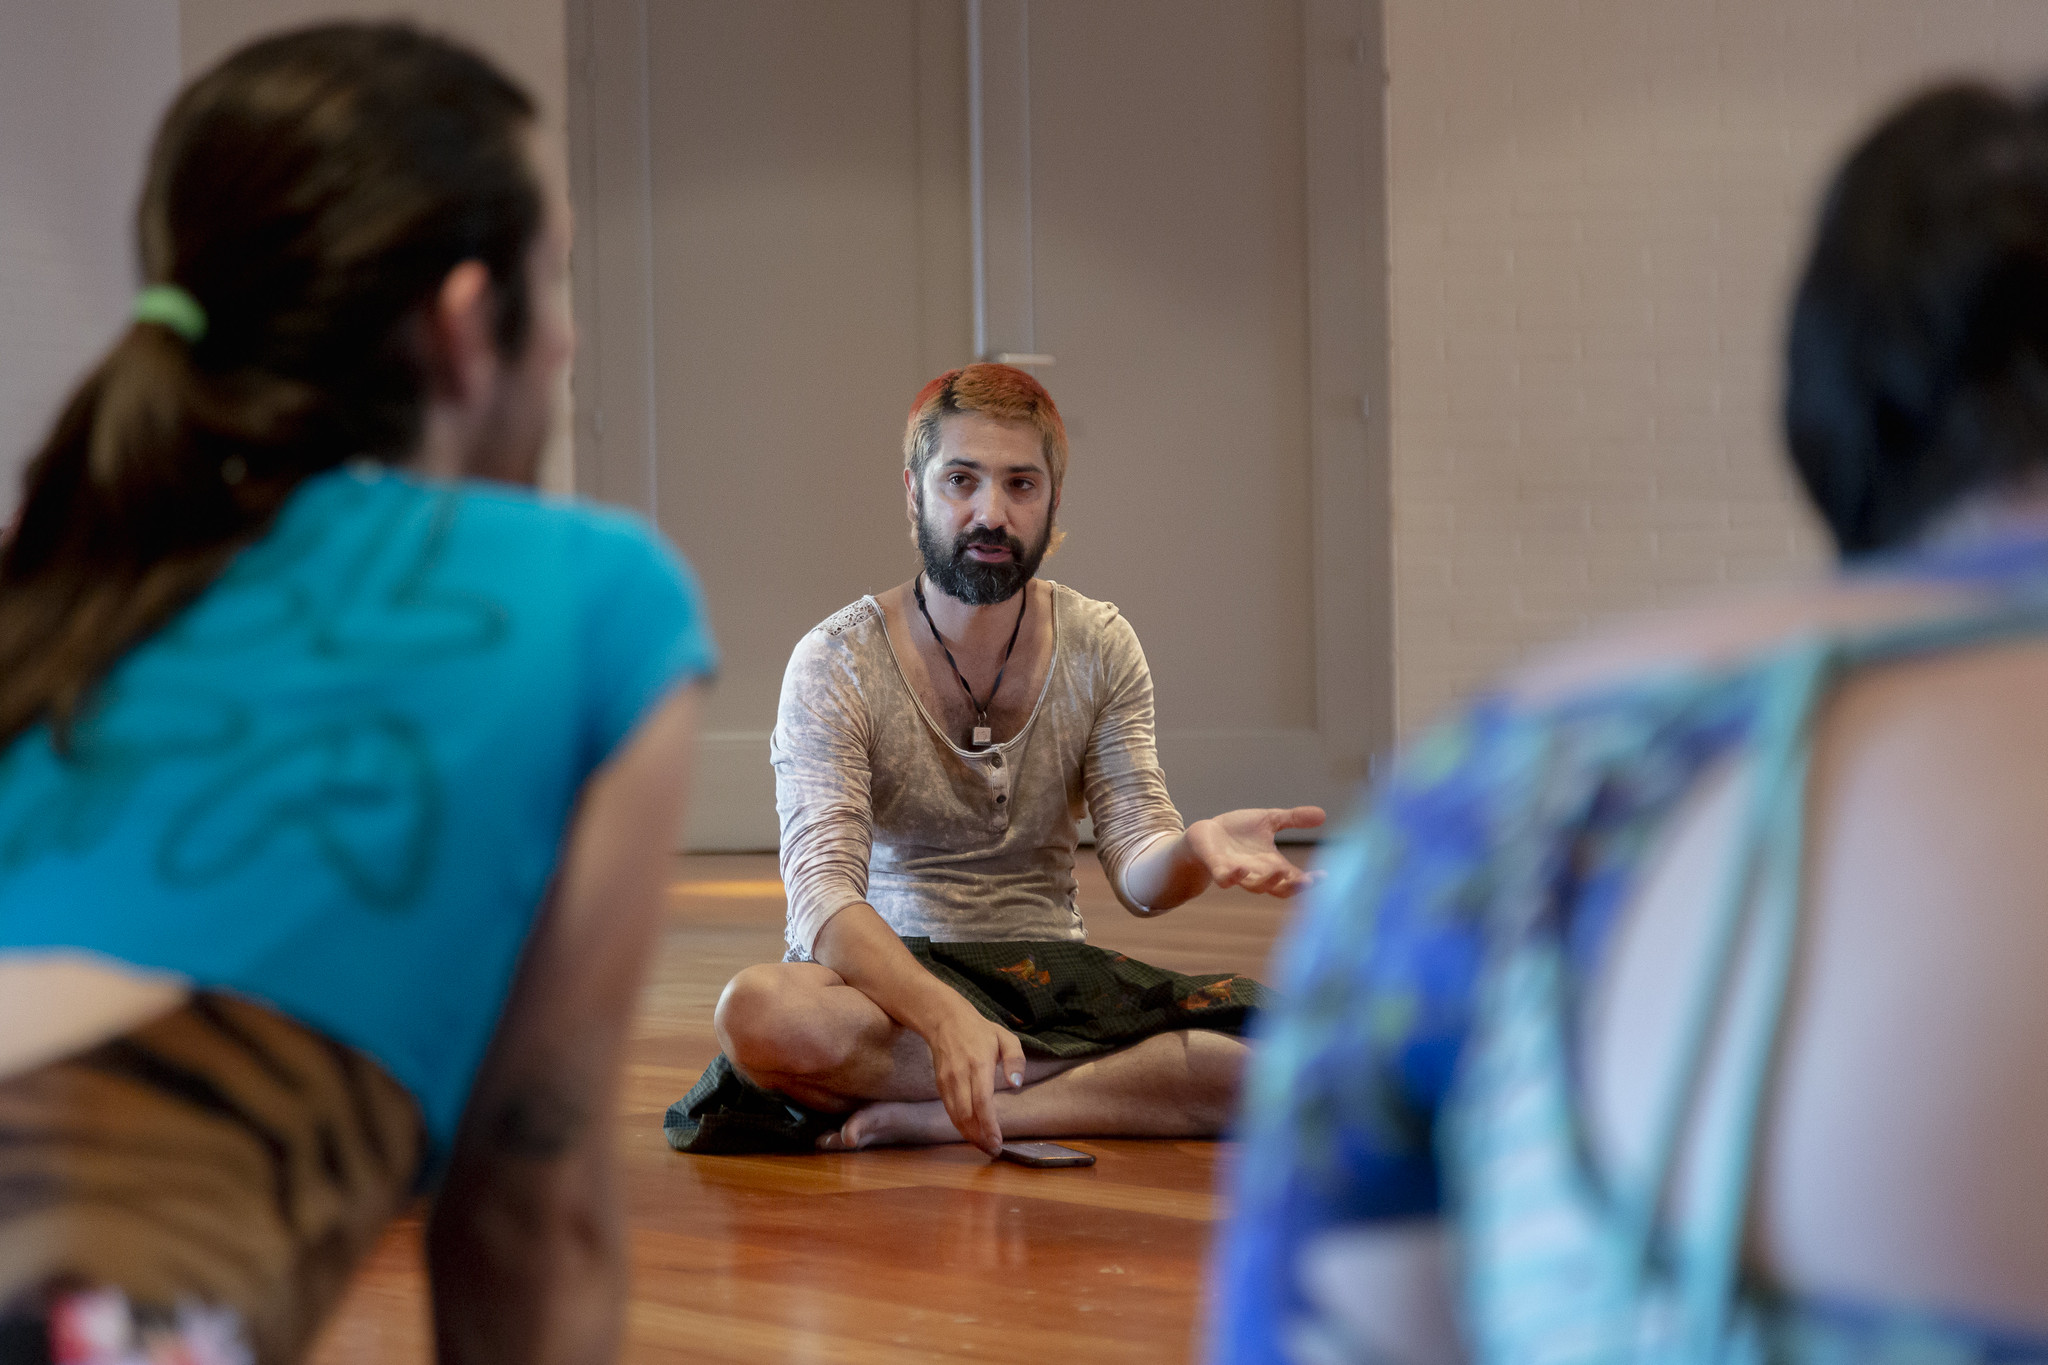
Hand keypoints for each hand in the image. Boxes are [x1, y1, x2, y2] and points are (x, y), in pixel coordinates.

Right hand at [916, 992, 1026, 1156]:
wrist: (945, 1020)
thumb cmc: (980, 1030)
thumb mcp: (1006, 1037)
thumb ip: (1016, 1060)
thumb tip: (1016, 1085)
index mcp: (979, 1064)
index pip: (982, 1102)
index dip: (989, 1125)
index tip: (998, 1142)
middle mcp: (960, 1076)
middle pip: (966, 1115)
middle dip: (980, 1137)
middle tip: (993, 1150)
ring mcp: (947, 1082)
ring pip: (955, 1117)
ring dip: (969, 1136)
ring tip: (985, 1146)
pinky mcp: (940, 1085)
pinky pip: (950, 1111)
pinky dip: (960, 1126)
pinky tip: (972, 1133)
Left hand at [1184, 806, 1325, 896]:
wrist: (1205, 834)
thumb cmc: (1237, 832)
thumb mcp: (1269, 820)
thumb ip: (1293, 819)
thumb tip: (1323, 814)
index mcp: (1272, 865)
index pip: (1294, 879)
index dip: (1310, 881)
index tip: (1326, 876)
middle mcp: (1257, 874)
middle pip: (1278, 889)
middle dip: (1292, 886)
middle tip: (1305, 880)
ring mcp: (1237, 873)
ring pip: (1255, 886)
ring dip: (1267, 882)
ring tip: (1280, 871)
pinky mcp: (1217, 868)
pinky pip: (1225, 879)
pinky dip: (1232, 877)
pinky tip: (1241, 870)